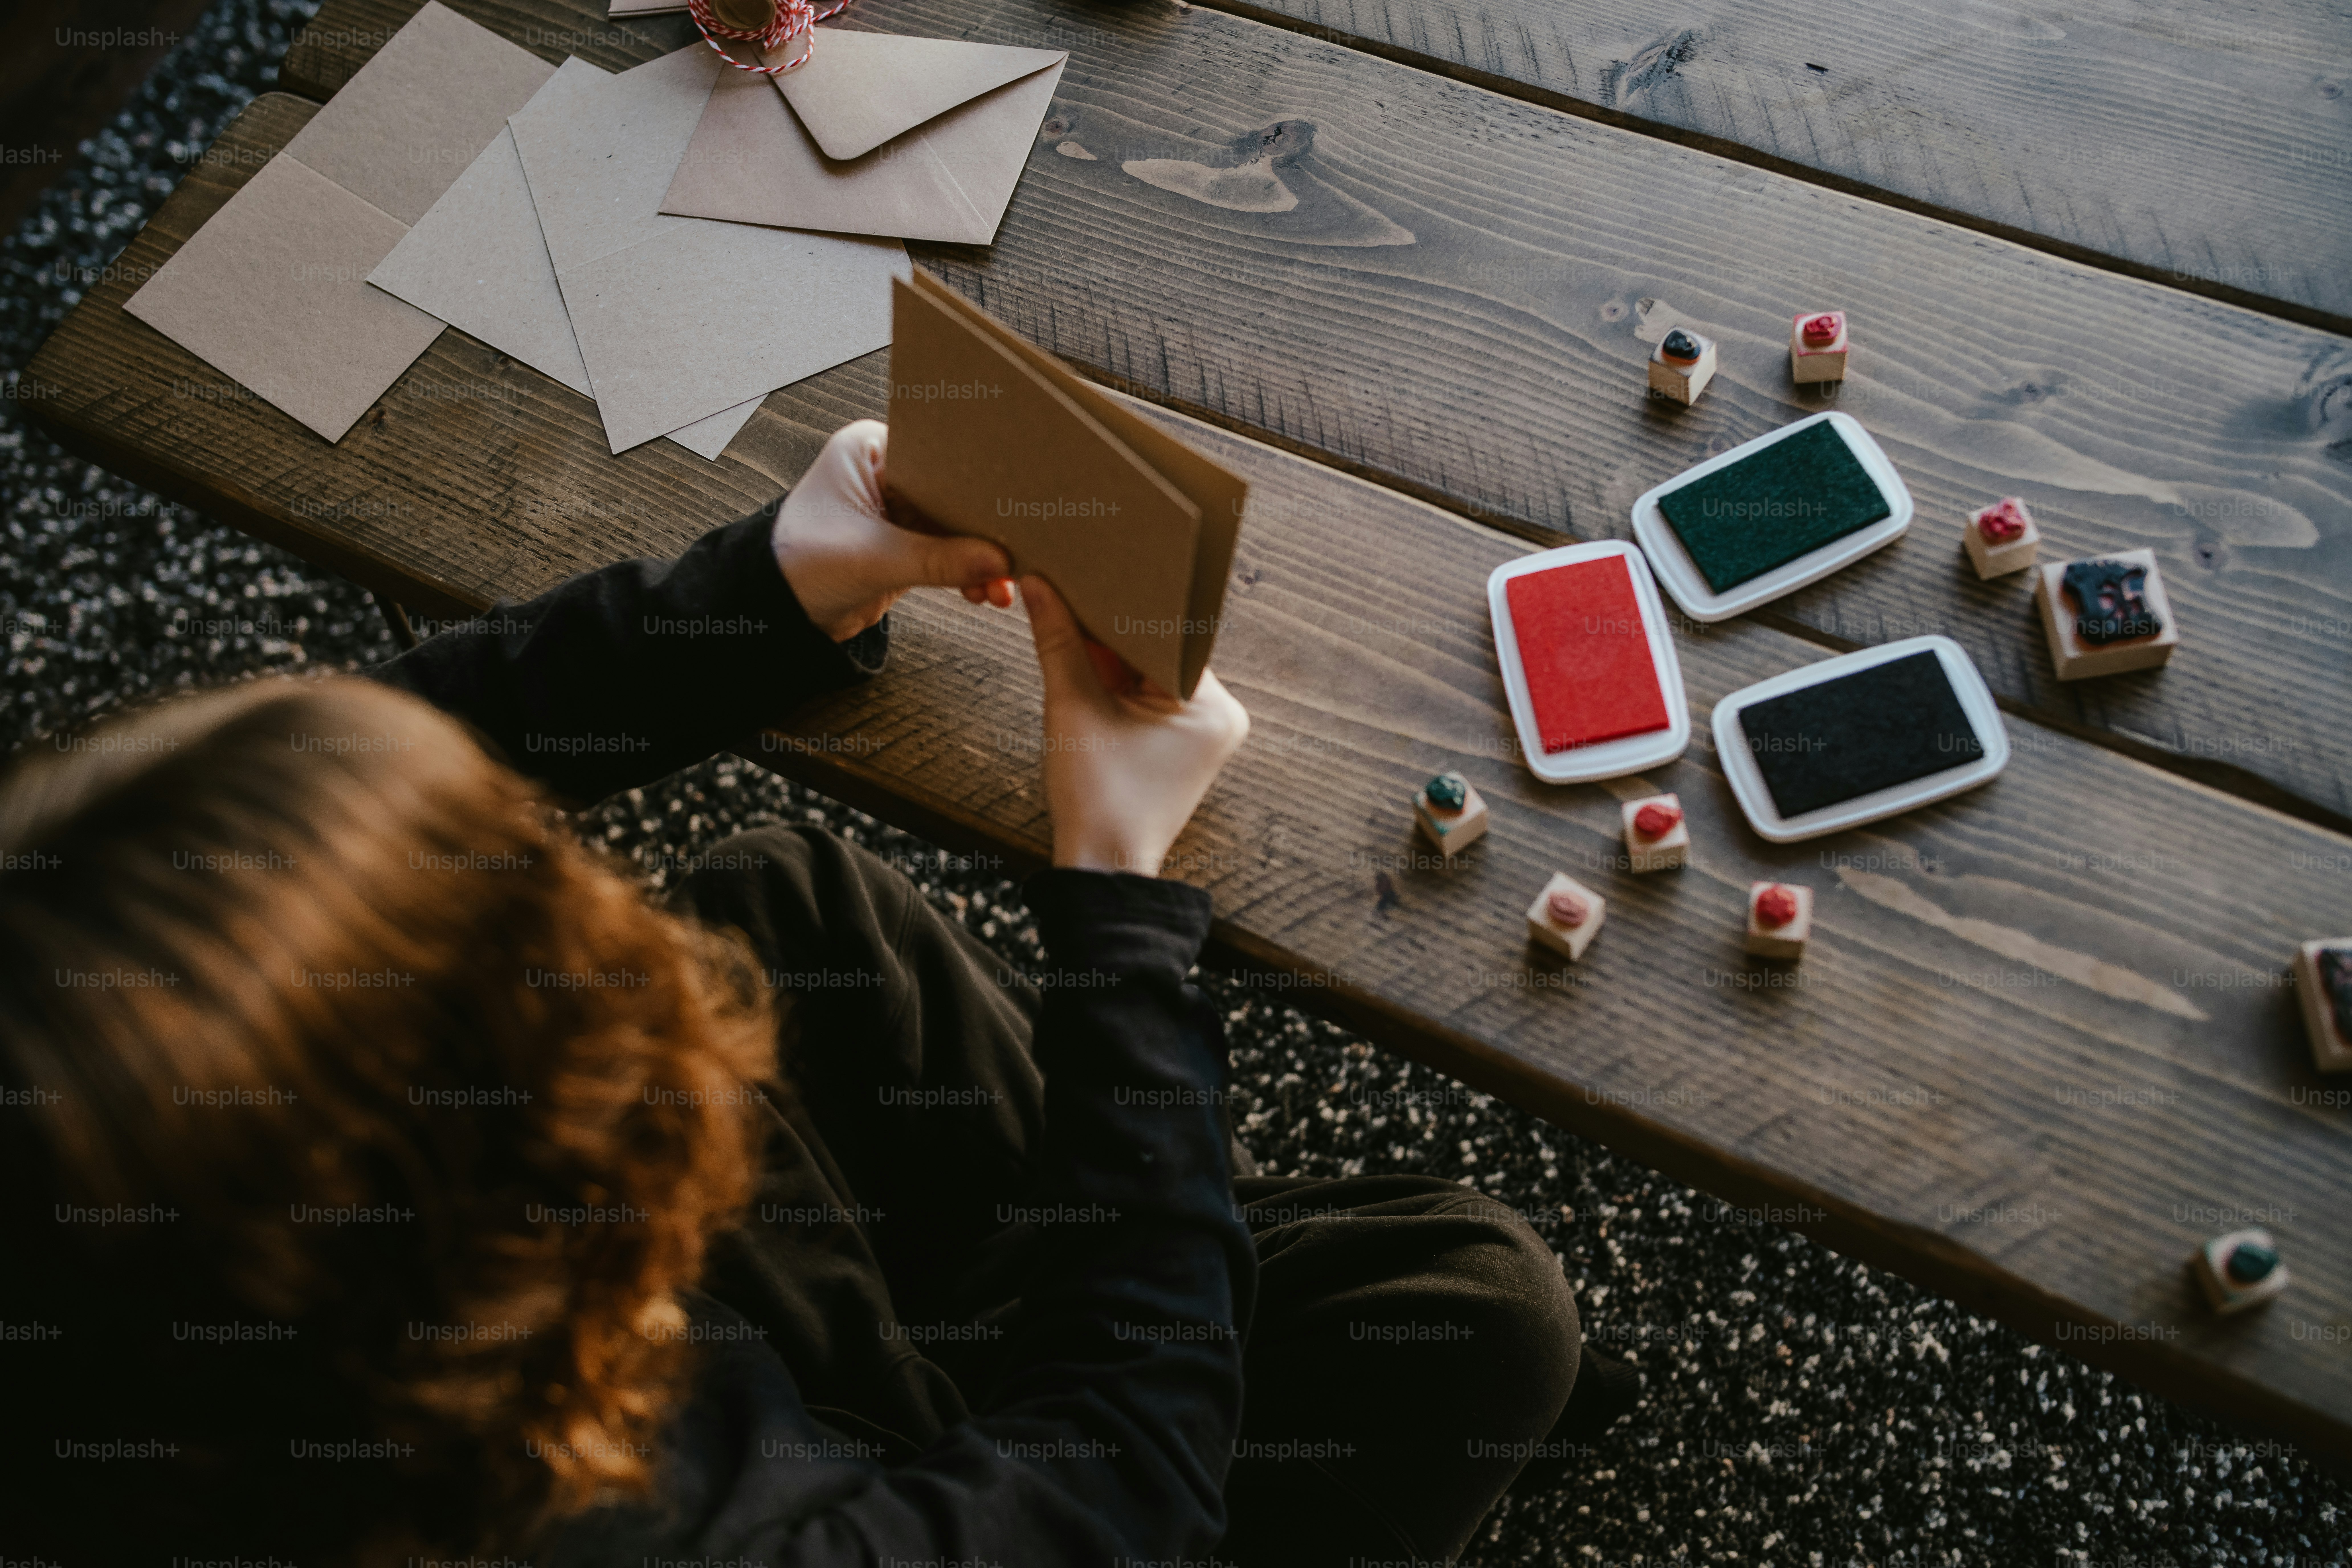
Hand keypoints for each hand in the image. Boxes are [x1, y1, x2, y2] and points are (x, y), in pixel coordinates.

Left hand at [770, 420, 1015, 641]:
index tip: (1009, 504)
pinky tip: (988, 590)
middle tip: (1018, 547)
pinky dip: (968, 572)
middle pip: (954, 492)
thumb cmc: (796, 565)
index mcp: (870, 448)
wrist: (776, 611)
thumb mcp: (872, 559)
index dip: (977, 480)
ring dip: (981, 556)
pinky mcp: (905, 545)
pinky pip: (948, 553)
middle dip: (983, 526)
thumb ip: (938, 559)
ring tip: (1005, 582)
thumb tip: (997, 563)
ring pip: (955, 526)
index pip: (939, 453)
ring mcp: (897, 510)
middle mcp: (886, 471)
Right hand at [1022, 576, 1249, 874]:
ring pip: (1151, 670)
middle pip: (1159, 649)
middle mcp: (1221, 713)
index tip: (1088, 576)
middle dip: (1114, 630)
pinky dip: (1119, 683)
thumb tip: (1037, 583)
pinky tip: (1087, 665)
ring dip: (1113, 656)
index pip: (1166, 632)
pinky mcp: (1185, 741)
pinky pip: (1149, 695)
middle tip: (1073, 591)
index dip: (1122, 604)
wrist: (1102, 866)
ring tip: (1074, 625)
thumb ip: (1059, 641)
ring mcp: (1205, 730)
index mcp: (1212, 705)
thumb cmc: (1095, 799)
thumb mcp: (1072, 707)